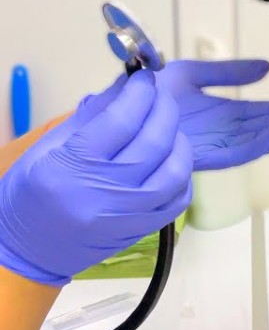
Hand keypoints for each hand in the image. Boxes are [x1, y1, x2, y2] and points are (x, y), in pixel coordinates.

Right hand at [0, 72, 192, 285]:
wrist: (25, 250)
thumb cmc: (30, 193)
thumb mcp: (48, 147)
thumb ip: (91, 115)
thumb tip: (127, 84)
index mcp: (72, 165)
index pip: (121, 119)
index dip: (140, 92)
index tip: (146, 78)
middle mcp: (103, 192)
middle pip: (154, 142)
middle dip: (164, 110)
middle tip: (160, 96)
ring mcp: (127, 215)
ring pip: (175, 171)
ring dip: (179, 142)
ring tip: (169, 128)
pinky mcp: (141, 231)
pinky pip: (178, 199)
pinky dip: (183, 175)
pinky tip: (173, 159)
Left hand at [153, 60, 268, 170]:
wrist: (118, 106)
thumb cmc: (147, 92)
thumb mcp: (192, 74)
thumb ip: (228, 72)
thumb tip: (267, 69)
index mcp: (220, 114)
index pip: (262, 113)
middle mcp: (222, 132)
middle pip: (266, 127)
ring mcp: (214, 145)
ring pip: (260, 140)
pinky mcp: (205, 155)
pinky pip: (242, 152)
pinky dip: (266, 140)